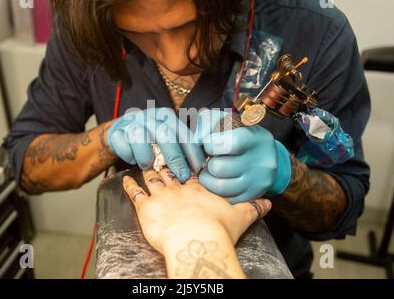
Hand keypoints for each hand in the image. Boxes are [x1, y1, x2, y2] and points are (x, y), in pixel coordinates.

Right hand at [107, 108, 204, 181]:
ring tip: (149, 166)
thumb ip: (183, 147)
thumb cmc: (151, 139)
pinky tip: (133, 159)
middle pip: (165, 135)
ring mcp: (132, 122)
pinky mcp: (116, 132)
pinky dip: (129, 156)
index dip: (193, 152)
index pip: (183, 133)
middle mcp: (151, 116)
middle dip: (176, 158)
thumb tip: (203, 166)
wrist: (121, 130)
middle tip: (182, 176)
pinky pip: (123, 145)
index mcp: (167, 116)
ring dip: (146, 156)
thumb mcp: (168, 137)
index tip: (199, 169)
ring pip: (141, 138)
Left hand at [123, 169, 271, 277]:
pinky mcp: (146, 207)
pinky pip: (134, 193)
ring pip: (152, 178)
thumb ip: (253, 208)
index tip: (183, 158)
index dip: (186, 166)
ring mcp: (161, 196)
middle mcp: (178, 188)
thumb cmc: (217, 229)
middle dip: (165, 163)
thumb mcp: (240, 217)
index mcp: (198, 189)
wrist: (197, 239)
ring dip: (148, 170)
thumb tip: (269, 203)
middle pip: (169, 172)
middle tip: (160, 154)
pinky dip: (128, 185)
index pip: (190, 173)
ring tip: (143, 162)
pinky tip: (124, 178)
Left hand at [194, 109, 291, 203]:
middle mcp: (262, 161)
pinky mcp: (254, 196)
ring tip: (210, 171)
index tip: (209, 144)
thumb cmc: (238, 133)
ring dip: (208, 179)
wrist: (265, 154)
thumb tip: (195, 140)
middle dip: (208, 164)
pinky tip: (219, 180)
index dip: (211, 144)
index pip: (228, 144)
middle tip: (209, 160)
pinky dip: (217, 191)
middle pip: (219, 168)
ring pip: (220, 187)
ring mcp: (259, 181)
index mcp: (256, 138)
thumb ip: (207, 122)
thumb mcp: (226, 120)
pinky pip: (226, 199)